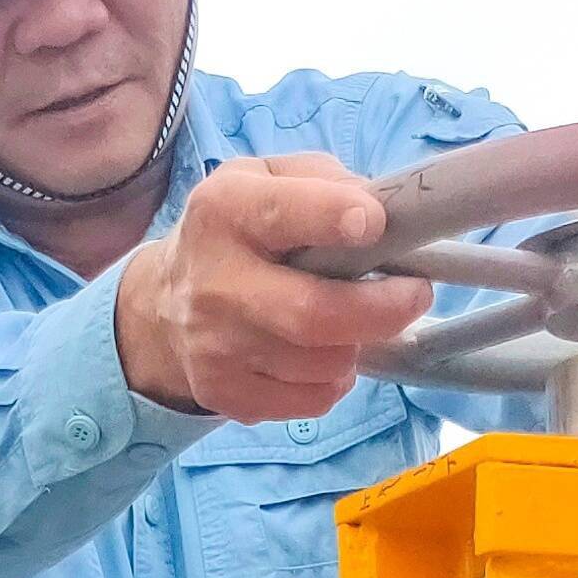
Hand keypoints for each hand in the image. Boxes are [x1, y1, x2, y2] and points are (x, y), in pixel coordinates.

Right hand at [115, 152, 432, 422]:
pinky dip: (334, 378)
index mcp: (225, 212)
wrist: (162, 305)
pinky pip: (314, 399)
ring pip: (326, 363)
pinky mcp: (224, 394)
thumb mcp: (268, 177)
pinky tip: (319, 353)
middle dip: (384, 308)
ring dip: (357, 342)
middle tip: (415, 294)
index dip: (336, 218)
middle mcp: (213, 283)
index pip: (282, 214)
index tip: (376, 224)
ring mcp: (215, 347)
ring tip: (348, 320)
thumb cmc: (238, 232)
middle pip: (315, 314)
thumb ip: (326, 181)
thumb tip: (385, 215)